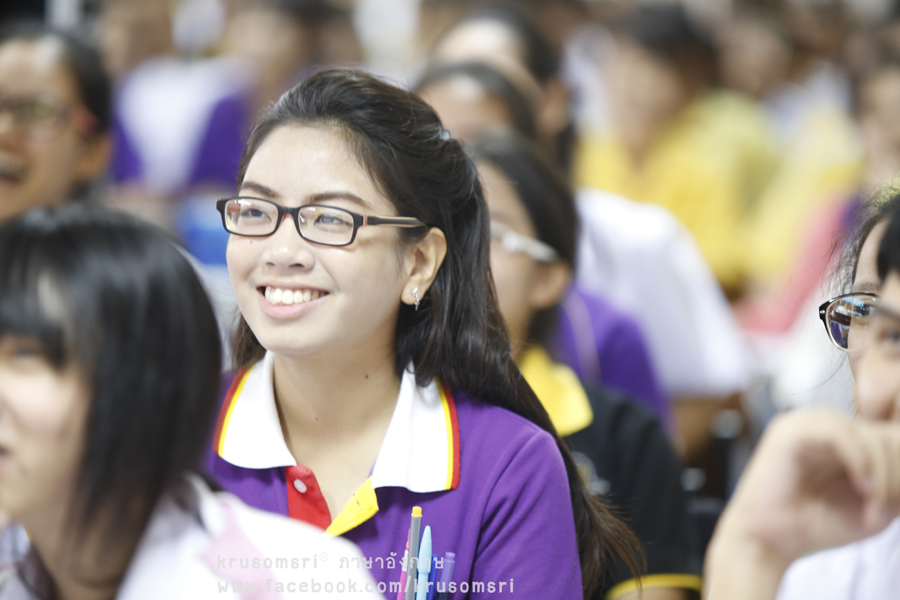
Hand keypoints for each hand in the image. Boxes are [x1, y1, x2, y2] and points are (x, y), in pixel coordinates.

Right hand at [705, 409, 899, 598]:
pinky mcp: (791, 430)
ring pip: (868, 434)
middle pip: (885, 435)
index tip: (894, 505)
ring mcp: (807, 423)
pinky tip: (862, 487)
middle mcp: (826, 424)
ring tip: (873, 504)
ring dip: (882, 473)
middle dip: (895, 474)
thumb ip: (896, 481)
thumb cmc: (814, 524)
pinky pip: (842, 434)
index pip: (891, 438)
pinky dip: (861, 463)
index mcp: (845, 438)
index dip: (899, 469)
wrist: (771, 540)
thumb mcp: (876, 503)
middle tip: (884, 510)